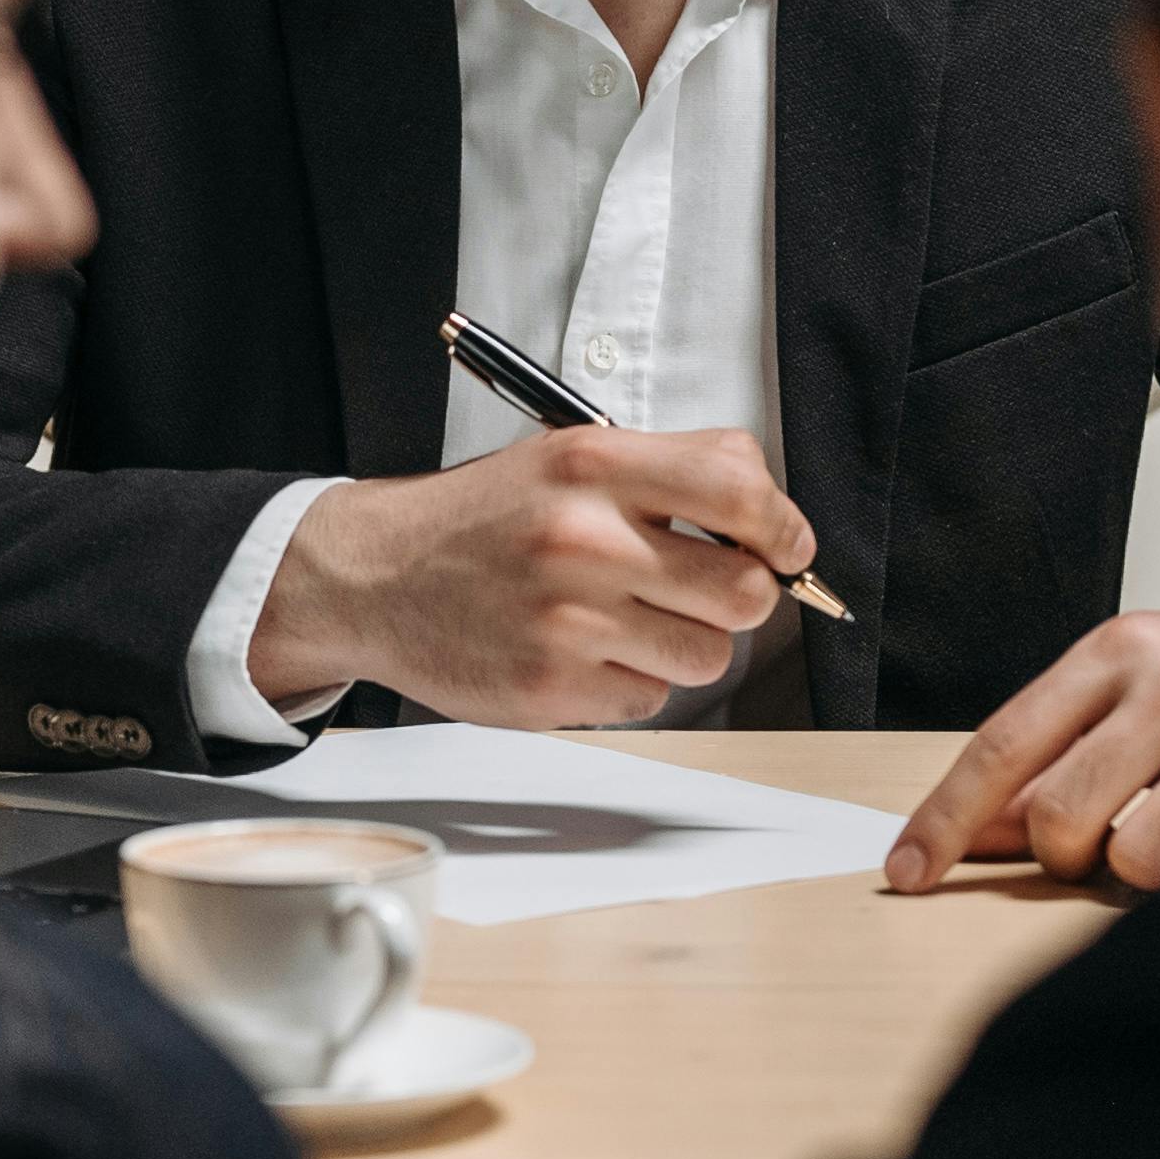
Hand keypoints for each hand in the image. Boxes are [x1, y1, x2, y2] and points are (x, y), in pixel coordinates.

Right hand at [249, 427, 813, 724]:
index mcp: (592, 466)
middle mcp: (582, 540)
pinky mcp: (551, 689)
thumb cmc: (483, 521)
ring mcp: (566, 622)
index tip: (786, 547)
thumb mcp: (565, 459)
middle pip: (744, 591)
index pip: (738, 488)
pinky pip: (651, 699)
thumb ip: (669, 472)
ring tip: (629, 620)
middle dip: (744, 597)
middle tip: (708, 589)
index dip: (783, 526)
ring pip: (707, 656)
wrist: (372, 578)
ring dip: (685, 644)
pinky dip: (632, 682)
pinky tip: (583, 652)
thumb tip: (774, 522)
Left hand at [885, 579, 1159, 893]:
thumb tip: (978, 833)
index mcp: (1118, 649)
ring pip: (1115, 847)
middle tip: (1107, 843)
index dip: (945, 818)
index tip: (908, 870)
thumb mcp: (1158, 685)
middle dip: (1061, 855)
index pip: (1001, 742)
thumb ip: (1072, 748)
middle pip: (1049, 810)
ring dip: (1131, 871)